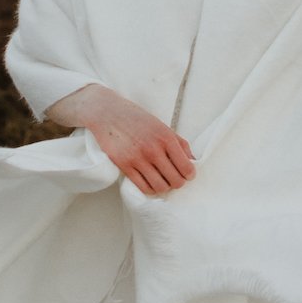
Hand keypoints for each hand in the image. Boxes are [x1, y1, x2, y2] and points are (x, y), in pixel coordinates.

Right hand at [51, 86, 195, 195]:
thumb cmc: (137, 120)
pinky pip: (143, 187)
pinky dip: (150, 188)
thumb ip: (180, 143)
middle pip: (175, 181)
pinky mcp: (124, 165)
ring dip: (164, 187)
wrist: (108, 114)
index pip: (186, 168)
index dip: (189, 175)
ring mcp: (138, 159)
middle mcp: (154, 149)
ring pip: (160, 187)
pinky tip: (150, 182)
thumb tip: (193, 161)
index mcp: (166, 137)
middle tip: (174, 178)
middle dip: (178, 182)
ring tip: (162, 180)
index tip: (187, 174)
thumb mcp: (162, 126)